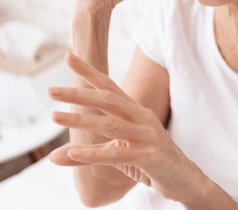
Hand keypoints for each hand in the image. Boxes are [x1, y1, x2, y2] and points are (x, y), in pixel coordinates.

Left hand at [48, 52, 201, 200]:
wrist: (186, 181)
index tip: (69, 56)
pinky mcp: (149, 157)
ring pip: (110, 124)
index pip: (110, 87)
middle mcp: (142, 119)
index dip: (90, 71)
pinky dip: (93, 153)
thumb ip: (89, 152)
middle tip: (50, 90)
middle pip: (108, 100)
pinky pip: (117, 154)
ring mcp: (147, 137)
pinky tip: (71, 153)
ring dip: (80, 120)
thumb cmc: (152, 163)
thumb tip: (54, 156)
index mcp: (136, 112)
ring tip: (54, 117)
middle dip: (78, 94)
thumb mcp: (120, 154)